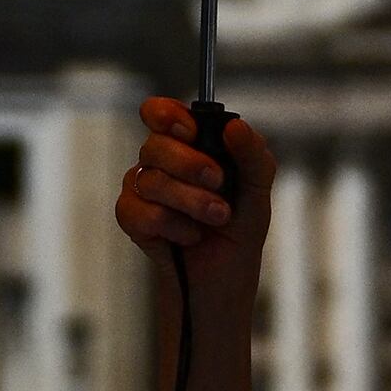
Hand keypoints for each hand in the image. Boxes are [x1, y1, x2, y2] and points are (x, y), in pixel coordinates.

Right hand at [112, 97, 274, 298]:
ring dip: (192, 201)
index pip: (159, 112)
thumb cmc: (238, 230)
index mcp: (187, 145)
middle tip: (219, 183)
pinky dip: (174, 226)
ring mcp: (142, 189)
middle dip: (191, 165)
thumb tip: (235, 126)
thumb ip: (253, 155)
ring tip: (217, 216)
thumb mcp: (258, 190)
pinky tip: (190, 236)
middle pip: (155, 145)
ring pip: (151, 180)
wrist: (225, 277)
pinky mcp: (132, 219)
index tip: (190, 130)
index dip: (166, 114)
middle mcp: (160, 162)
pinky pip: (141, 212)